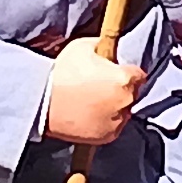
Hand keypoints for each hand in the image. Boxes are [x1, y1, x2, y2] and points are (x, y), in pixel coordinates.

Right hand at [41, 38, 141, 152]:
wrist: (42, 103)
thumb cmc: (63, 72)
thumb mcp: (83, 46)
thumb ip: (103, 45)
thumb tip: (110, 47)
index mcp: (124, 78)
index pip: (139, 75)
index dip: (127, 72)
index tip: (115, 73)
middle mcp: (125, 101)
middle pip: (132, 93)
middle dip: (122, 89)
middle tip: (102, 87)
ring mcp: (118, 121)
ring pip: (124, 111)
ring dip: (115, 106)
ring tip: (95, 102)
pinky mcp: (108, 136)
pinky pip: (113, 127)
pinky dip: (106, 122)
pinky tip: (90, 114)